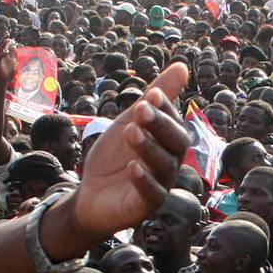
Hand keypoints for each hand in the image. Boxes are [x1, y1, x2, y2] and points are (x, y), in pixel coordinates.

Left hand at [59, 63, 191, 252]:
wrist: (90, 194)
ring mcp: (160, 185)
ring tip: (130, 131)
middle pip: (177, 143)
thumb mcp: (129, 123)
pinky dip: (144, 180)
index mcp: (166, 143)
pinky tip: (133, 168)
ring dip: (148, 147)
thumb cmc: (113, 158)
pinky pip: (152, 194)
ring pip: (164, 166)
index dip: (165, 109)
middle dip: (159, 125)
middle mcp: (169, 163)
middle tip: (140, 110)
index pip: (175, 123)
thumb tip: (182, 66)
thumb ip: (154, 99)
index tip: (152, 94)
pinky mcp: (146, 206)